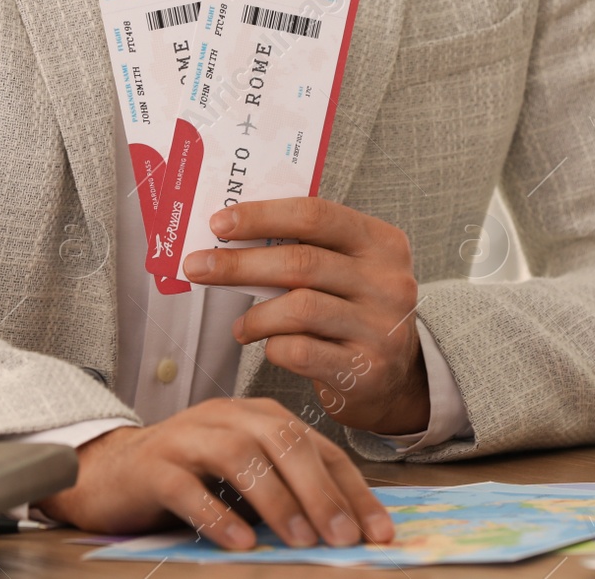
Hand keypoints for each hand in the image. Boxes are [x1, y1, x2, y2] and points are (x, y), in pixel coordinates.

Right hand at [35, 397, 393, 549]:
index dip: (352, 488)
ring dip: (276, 500)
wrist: (110, 472)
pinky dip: (218, 514)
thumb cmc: (189, 477)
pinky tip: (241, 542)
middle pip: (283, 440)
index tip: (379, 532)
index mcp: (258, 416)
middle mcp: (226, 416)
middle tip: (343, 536)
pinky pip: (188, 486)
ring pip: (239, 455)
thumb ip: (288, 491)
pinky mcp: (153, 466)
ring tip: (301, 539)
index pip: (317, 446)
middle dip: (320, 491)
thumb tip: (344, 529)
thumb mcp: (246, 478)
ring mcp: (187, 437)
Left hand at [181, 198, 429, 435]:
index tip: (219, 223)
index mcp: (381, 242)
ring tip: (239, 327)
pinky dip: (273, 347)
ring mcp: (380, 327)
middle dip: (239, 264)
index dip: (261, 216)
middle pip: (300, 262)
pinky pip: (300, 352)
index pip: (315, 215)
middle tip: (197, 266)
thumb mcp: (347, 269)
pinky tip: (269, 347)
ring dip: (254, 316)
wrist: (397, 380)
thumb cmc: (354, 313)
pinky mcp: (365, 370)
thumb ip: (304, 248)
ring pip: (298, 309)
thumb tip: (230, 233)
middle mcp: (387, 282)